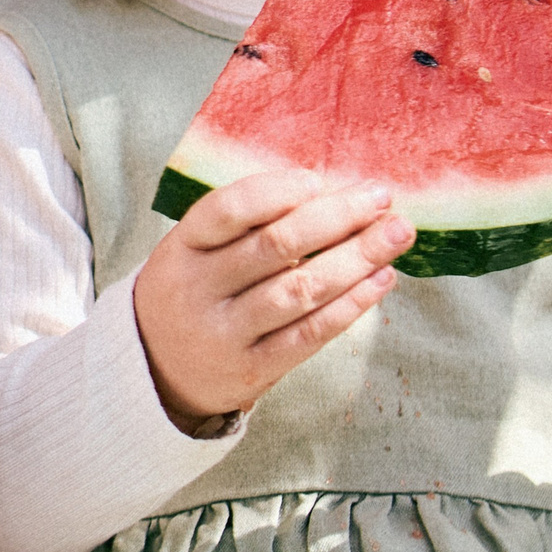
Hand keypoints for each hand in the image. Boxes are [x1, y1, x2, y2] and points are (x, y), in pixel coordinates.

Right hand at [132, 170, 412, 430]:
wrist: (155, 371)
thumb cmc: (194, 293)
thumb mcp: (195, 252)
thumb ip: (245, 225)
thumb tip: (331, 193)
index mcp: (182, 248)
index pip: (227, 210)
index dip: (276, 191)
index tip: (320, 180)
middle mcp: (199, 290)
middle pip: (275, 246)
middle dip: (336, 217)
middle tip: (381, 197)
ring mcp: (224, 334)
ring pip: (300, 290)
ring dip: (356, 258)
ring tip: (396, 234)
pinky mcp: (252, 370)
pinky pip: (309, 334)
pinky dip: (351, 305)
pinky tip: (382, 279)